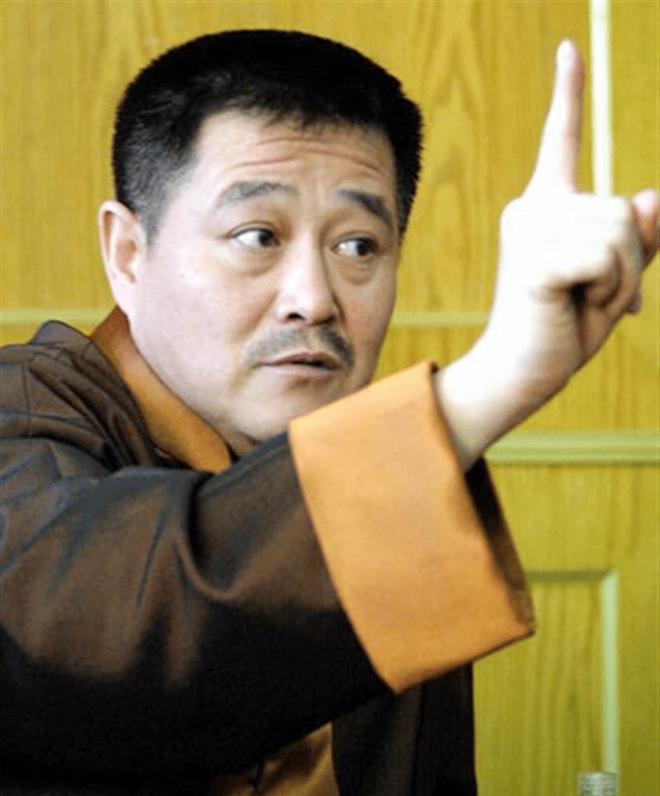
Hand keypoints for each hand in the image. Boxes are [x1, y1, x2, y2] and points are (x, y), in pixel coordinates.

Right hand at [437, 40, 658, 469]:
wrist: (525, 371)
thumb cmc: (565, 323)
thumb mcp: (614, 275)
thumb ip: (637, 236)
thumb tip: (651, 195)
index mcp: (546, 206)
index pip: (559, 139)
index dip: (569, 92)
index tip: (569, 47)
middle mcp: (531, 208)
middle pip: (623, 206)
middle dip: (630, 259)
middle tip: (594, 295)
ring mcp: (528, 232)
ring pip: (621, 230)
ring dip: (622, 278)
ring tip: (584, 301)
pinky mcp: (534, 261)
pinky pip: (605, 257)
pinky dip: (608, 289)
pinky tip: (576, 306)